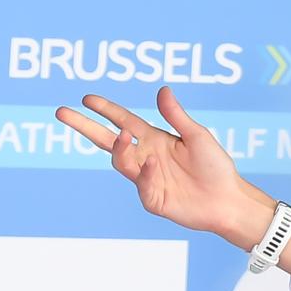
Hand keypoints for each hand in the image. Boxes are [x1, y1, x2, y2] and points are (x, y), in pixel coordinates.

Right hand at [53, 86, 256, 238]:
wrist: (228, 200)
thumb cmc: (216, 167)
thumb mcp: (197, 136)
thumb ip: (177, 116)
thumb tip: (162, 90)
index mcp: (154, 139)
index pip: (122, 121)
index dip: (105, 109)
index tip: (86, 98)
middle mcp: (145, 156)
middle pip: (107, 139)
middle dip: (85, 126)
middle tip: (62, 112)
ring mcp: (146, 178)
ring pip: (120, 162)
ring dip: (118, 149)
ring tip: (122, 136)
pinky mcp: (152, 198)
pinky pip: (141, 184)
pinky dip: (144, 173)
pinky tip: (153, 164)